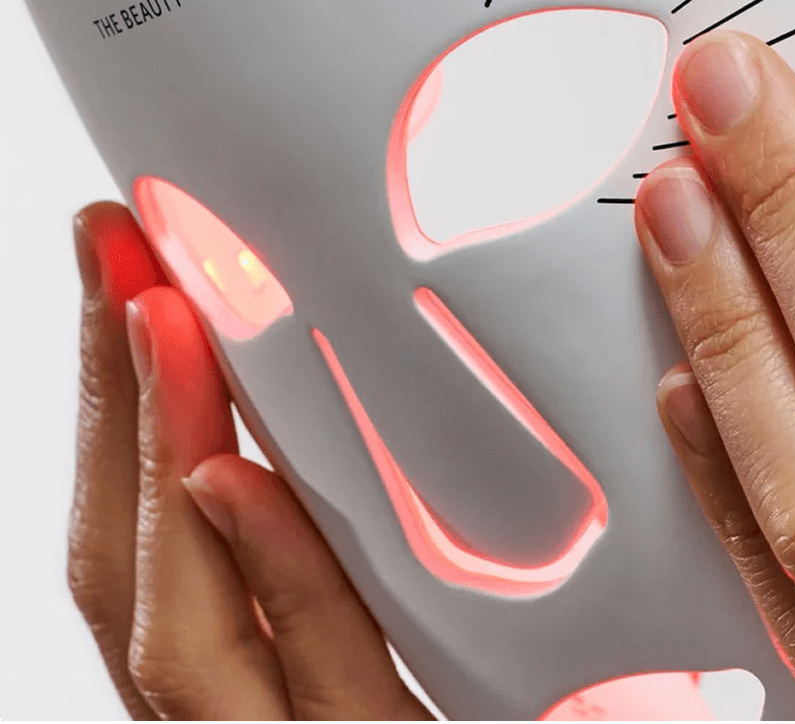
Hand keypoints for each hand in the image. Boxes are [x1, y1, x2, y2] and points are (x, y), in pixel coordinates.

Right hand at [67, 203, 431, 719]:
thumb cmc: (548, 714)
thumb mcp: (434, 629)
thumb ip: (348, 564)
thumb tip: (286, 438)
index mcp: (275, 678)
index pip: (162, 541)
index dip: (122, 409)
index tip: (129, 274)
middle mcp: (267, 718)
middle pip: (143, 566)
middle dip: (114, 401)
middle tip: (112, 252)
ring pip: (188, 627)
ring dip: (160, 454)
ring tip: (149, 315)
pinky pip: (327, 682)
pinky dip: (268, 580)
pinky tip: (229, 481)